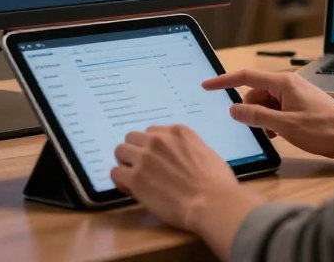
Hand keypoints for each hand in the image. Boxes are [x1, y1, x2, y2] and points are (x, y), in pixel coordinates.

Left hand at [111, 125, 261, 259]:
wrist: (213, 203)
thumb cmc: (217, 184)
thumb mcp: (206, 153)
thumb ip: (188, 148)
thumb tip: (180, 157)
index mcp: (177, 131)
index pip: (152, 132)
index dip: (151, 147)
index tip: (155, 161)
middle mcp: (158, 140)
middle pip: (132, 138)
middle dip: (135, 152)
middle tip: (142, 169)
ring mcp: (145, 157)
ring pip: (120, 151)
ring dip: (126, 164)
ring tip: (134, 179)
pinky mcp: (135, 178)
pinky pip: (116, 173)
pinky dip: (121, 182)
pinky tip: (130, 190)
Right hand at [204, 69, 333, 158]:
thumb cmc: (325, 129)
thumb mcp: (285, 126)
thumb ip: (257, 117)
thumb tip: (234, 109)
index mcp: (283, 83)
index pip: (246, 77)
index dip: (224, 80)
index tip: (208, 85)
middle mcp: (288, 84)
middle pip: (255, 93)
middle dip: (250, 111)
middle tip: (257, 130)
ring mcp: (295, 94)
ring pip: (266, 103)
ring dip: (263, 119)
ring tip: (274, 135)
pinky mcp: (301, 104)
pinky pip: (277, 109)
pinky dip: (273, 121)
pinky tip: (280, 135)